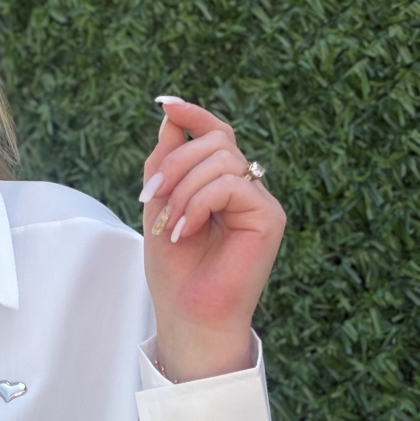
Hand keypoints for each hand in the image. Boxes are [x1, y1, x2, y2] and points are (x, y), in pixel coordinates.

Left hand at [139, 96, 285, 380]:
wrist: (188, 316)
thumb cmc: (175, 272)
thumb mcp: (158, 206)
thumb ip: (165, 162)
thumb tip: (170, 116)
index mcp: (220, 184)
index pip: (216, 133)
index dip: (193, 114)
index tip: (165, 104)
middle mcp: (245, 188)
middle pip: (216, 141)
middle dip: (174, 163)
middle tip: (150, 197)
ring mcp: (260, 202)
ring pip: (222, 159)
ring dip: (183, 189)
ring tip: (168, 226)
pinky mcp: (269, 218)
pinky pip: (231, 185)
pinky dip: (198, 204)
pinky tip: (184, 232)